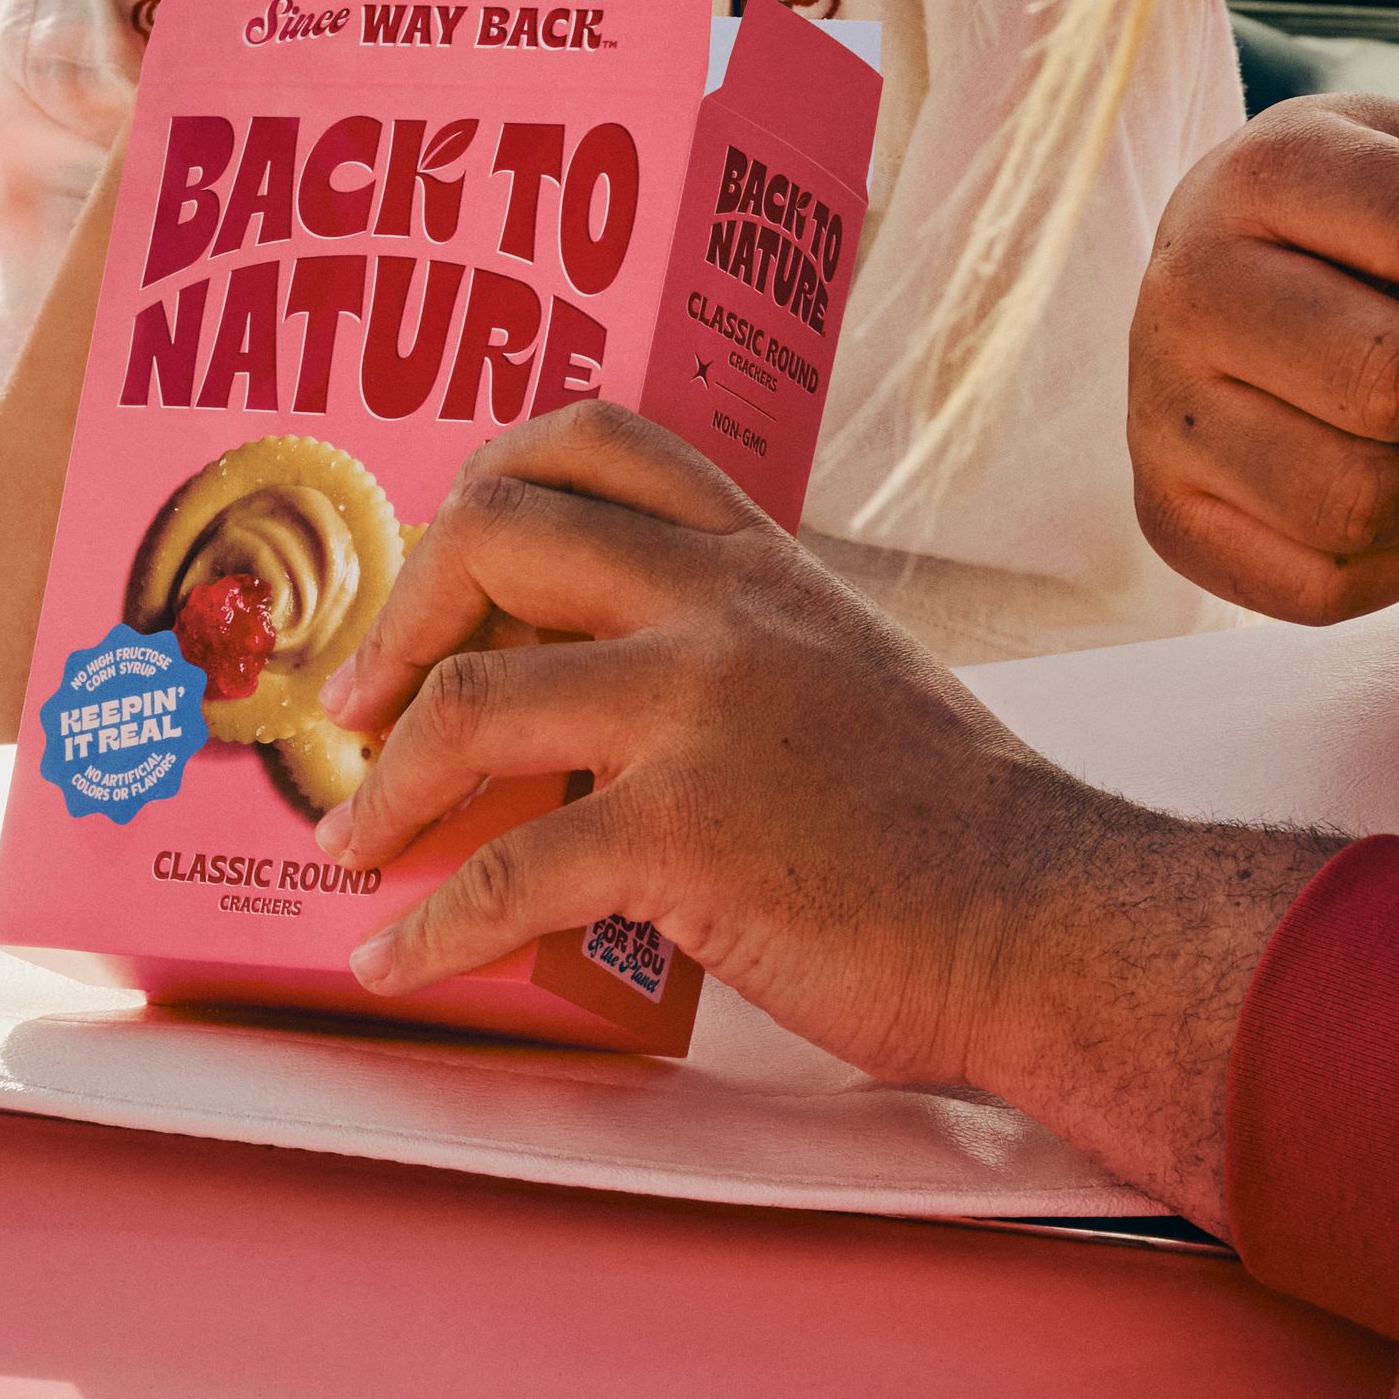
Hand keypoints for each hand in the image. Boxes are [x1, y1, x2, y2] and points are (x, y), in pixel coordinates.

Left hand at [312, 407, 1041, 1087]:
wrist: (1046, 922)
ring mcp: (700, 713)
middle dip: (394, 622)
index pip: (597, 440)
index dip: (483, 479)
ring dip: (382, 782)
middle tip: (356, 702)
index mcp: (759, 565)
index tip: (432, 555)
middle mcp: (720, 609)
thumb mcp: (843, 670)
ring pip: (470, 700)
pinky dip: (427, 926)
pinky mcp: (685, 835)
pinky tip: (395, 957)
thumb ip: (733, 647)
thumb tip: (592, 689)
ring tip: (353, 838)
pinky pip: (503, 873)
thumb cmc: (948, 828)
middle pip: (493, 534)